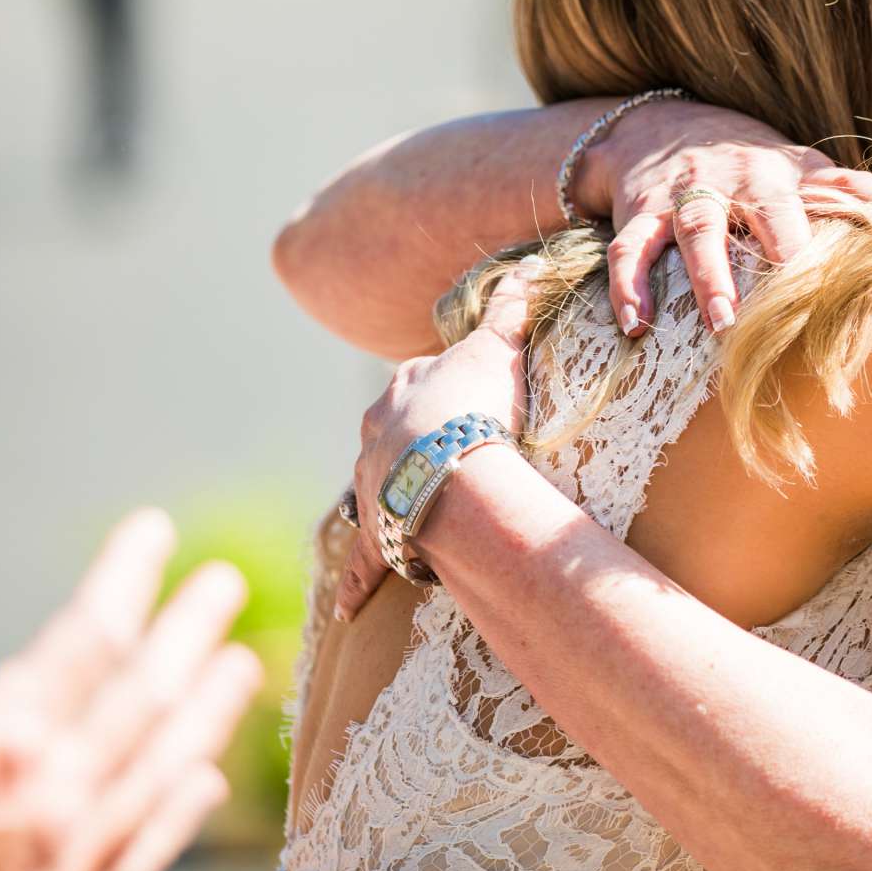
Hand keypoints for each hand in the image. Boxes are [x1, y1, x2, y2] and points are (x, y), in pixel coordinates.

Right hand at [0, 490, 260, 870]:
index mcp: (10, 737)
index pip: (95, 633)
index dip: (130, 574)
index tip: (156, 530)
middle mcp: (59, 795)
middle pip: (150, 695)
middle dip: (190, 631)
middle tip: (226, 584)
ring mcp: (71, 858)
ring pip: (163, 768)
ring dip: (207, 711)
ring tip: (242, 666)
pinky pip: (147, 850)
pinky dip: (183, 810)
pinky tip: (204, 784)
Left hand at [335, 260, 537, 621]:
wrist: (449, 467)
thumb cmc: (476, 406)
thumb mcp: (498, 349)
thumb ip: (512, 308)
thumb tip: (528, 263)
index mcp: (406, 389)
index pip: (419, 377)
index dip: (440, 383)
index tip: (461, 393)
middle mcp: (378, 431)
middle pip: (387, 429)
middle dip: (405, 436)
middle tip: (434, 448)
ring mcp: (372, 482)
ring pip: (370, 488)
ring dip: (383, 496)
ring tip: (402, 504)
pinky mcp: (378, 532)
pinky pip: (364, 560)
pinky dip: (355, 581)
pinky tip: (343, 607)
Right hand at [585, 100, 871, 334]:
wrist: (656, 125)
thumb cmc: (748, 164)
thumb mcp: (801, 169)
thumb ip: (850, 197)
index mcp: (787, 173)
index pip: (827, 197)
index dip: (853, 225)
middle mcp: (740, 177)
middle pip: (765, 207)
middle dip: (783, 247)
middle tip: (799, 295)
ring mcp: (688, 193)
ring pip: (697, 228)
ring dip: (709, 275)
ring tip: (722, 323)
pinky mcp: (641, 210)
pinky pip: (631, 247)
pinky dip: (628, 285)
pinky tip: (635, 323)